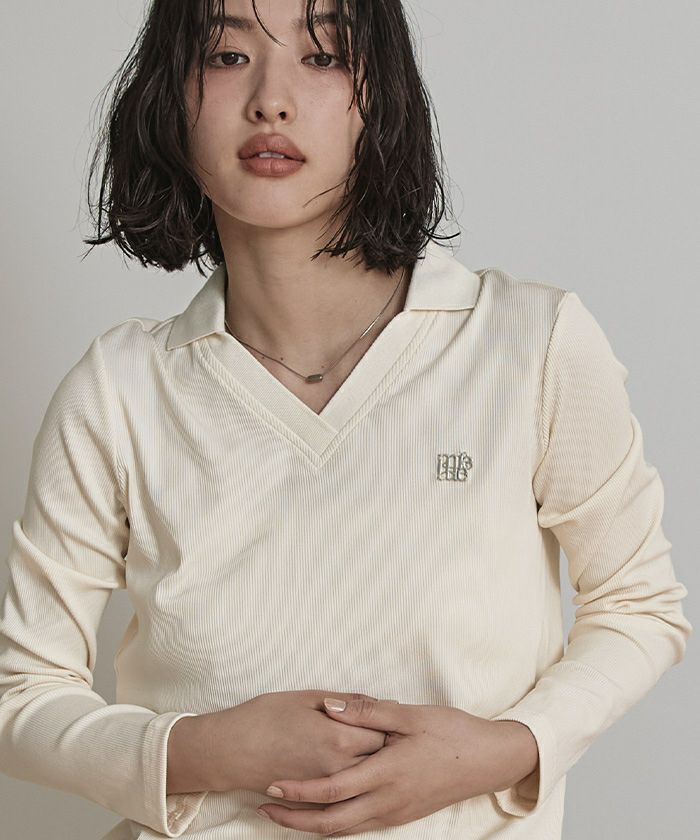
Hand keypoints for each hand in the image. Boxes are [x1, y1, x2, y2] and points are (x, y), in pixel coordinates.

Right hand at [202, 690, 393, 795]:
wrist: (232, 749)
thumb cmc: (267, 716)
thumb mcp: (308, 697)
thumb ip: (345, 701)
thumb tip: (375, 702)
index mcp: (339, 737)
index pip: (383, 734)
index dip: (389, 723)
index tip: (390, 716)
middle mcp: (338, 768)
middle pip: (379, 760)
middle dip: (386, 747)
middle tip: (388, 732)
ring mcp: (327, 788)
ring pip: (364, 782)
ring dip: (372, 767)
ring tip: (373, 751)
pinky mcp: (314, 800)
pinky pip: (344, 797)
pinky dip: (354, 785)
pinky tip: (355, 771)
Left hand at [256, 697, 538, 835]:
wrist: (490, 760)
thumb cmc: (452, 733)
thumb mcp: (411, 715)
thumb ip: (368, 711)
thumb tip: (329, 705)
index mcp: (387, 774)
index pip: (332, 791)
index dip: (298, 792)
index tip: (271, 787)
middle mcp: (388, 801)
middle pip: (331, 823)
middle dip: (295, 820)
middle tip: (265, 809)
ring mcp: (396, 812)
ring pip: (345, 829)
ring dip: (312, 825)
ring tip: (286, 815)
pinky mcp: (403, 814)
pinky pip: (361, 826)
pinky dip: (336, 823)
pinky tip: (325, 813)